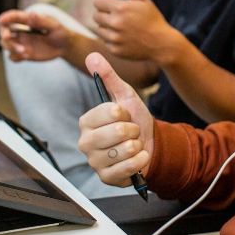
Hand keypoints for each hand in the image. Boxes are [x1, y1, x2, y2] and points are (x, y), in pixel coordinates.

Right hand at [0, 10, 70, 60]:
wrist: (64, 46)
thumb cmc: (60, 32)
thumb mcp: (54, 25)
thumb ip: (42, 20)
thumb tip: (31, 14)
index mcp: (27, 20)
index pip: (13, 17)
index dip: (6, 17)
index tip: (1, 20)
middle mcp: (21, 31)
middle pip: (4, 31)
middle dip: (4, 35)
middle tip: (8, 38)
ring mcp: (21, 42)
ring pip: (6, 44)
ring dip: (11, 47)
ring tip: (25, 52)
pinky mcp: (23, 53)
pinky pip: (13, 56)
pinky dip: (16, 57)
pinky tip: (26, 56)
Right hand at [78, 53, 153, 186]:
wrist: (149, 144)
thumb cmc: (132, 119)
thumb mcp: (124, 95)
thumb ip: (108, 76)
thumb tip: (92, 55)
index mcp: (86, 122)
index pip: (110, 112)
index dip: (125, 113)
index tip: (124, 115)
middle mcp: (85, 143)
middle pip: (117, 132)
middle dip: (133, 130)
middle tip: (131, 132)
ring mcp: (94, 162)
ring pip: (124, 150)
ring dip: (137, 146)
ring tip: (133, 145)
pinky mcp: (106, 178)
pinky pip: (128, 168)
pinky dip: (140, 160)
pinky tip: (138, 157)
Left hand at [91, 0, 180, 61]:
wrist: (162, 44)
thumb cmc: (153, 19)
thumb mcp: (144, 1)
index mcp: (121, 8)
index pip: (97, 2)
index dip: (104, 2)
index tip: (113, 5)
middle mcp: (115, 23)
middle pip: (96, 16)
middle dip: (104, 15)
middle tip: (118, 17)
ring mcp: (114, 38)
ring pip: (99, 29)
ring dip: (107, 28)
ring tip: (122, 28)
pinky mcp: (115, 50)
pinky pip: (105, 41)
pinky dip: (112, 40)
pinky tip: (125, 38)